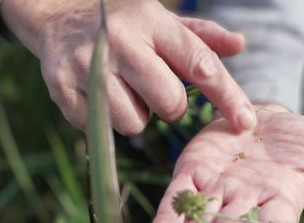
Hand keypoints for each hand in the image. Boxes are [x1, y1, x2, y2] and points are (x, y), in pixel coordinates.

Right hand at [0, 0, 255, 133]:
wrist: (57, 14)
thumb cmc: (124, 22)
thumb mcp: (162, 20)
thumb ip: (202, 36)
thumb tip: (240, 45)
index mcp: (152, 23)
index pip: (201, 65)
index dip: (227, 97)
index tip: (246, 123)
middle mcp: (121, 42)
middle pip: (169, 104)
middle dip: (170, 106)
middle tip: (155, 89)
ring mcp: (88, 66)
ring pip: (134, 124)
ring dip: (135, 115)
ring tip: (123, 90)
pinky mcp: (62, 88)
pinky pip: (101, 128)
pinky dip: (107, 119)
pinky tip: (99, 95)